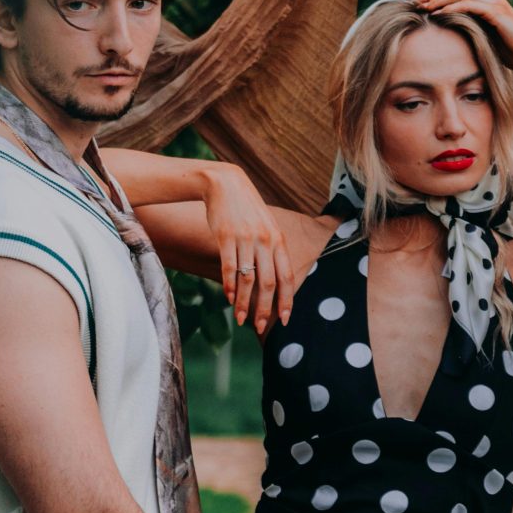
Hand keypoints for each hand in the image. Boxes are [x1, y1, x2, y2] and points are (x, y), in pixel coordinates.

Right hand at [204, 165, 293, 331]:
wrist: (225, 184)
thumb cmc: (247, 210)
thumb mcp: (267, 227)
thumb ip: (272, 251)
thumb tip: (273, 282)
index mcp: (279, 240)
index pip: (287, 277)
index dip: (287, 300)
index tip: (285, 319)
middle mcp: (265, 241)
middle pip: (268, 283)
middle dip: (265, 309)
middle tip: (261, 327)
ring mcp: (245, 239)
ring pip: (248, 279)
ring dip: (244, 303)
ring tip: (241, 319)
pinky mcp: (226, 237)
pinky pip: (229, 267)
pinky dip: (229, 286)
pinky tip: (229, 299)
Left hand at [414, 0, 512, 75]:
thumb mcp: (488, 40)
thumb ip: (473, 31)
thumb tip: (452, 33)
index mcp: (489, 4)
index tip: (422, 3)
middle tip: (416, 1)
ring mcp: (495, 4)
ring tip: (424, 6)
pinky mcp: (497, 13)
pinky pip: (469, 5)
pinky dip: (452, 7)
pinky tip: (439, 14)